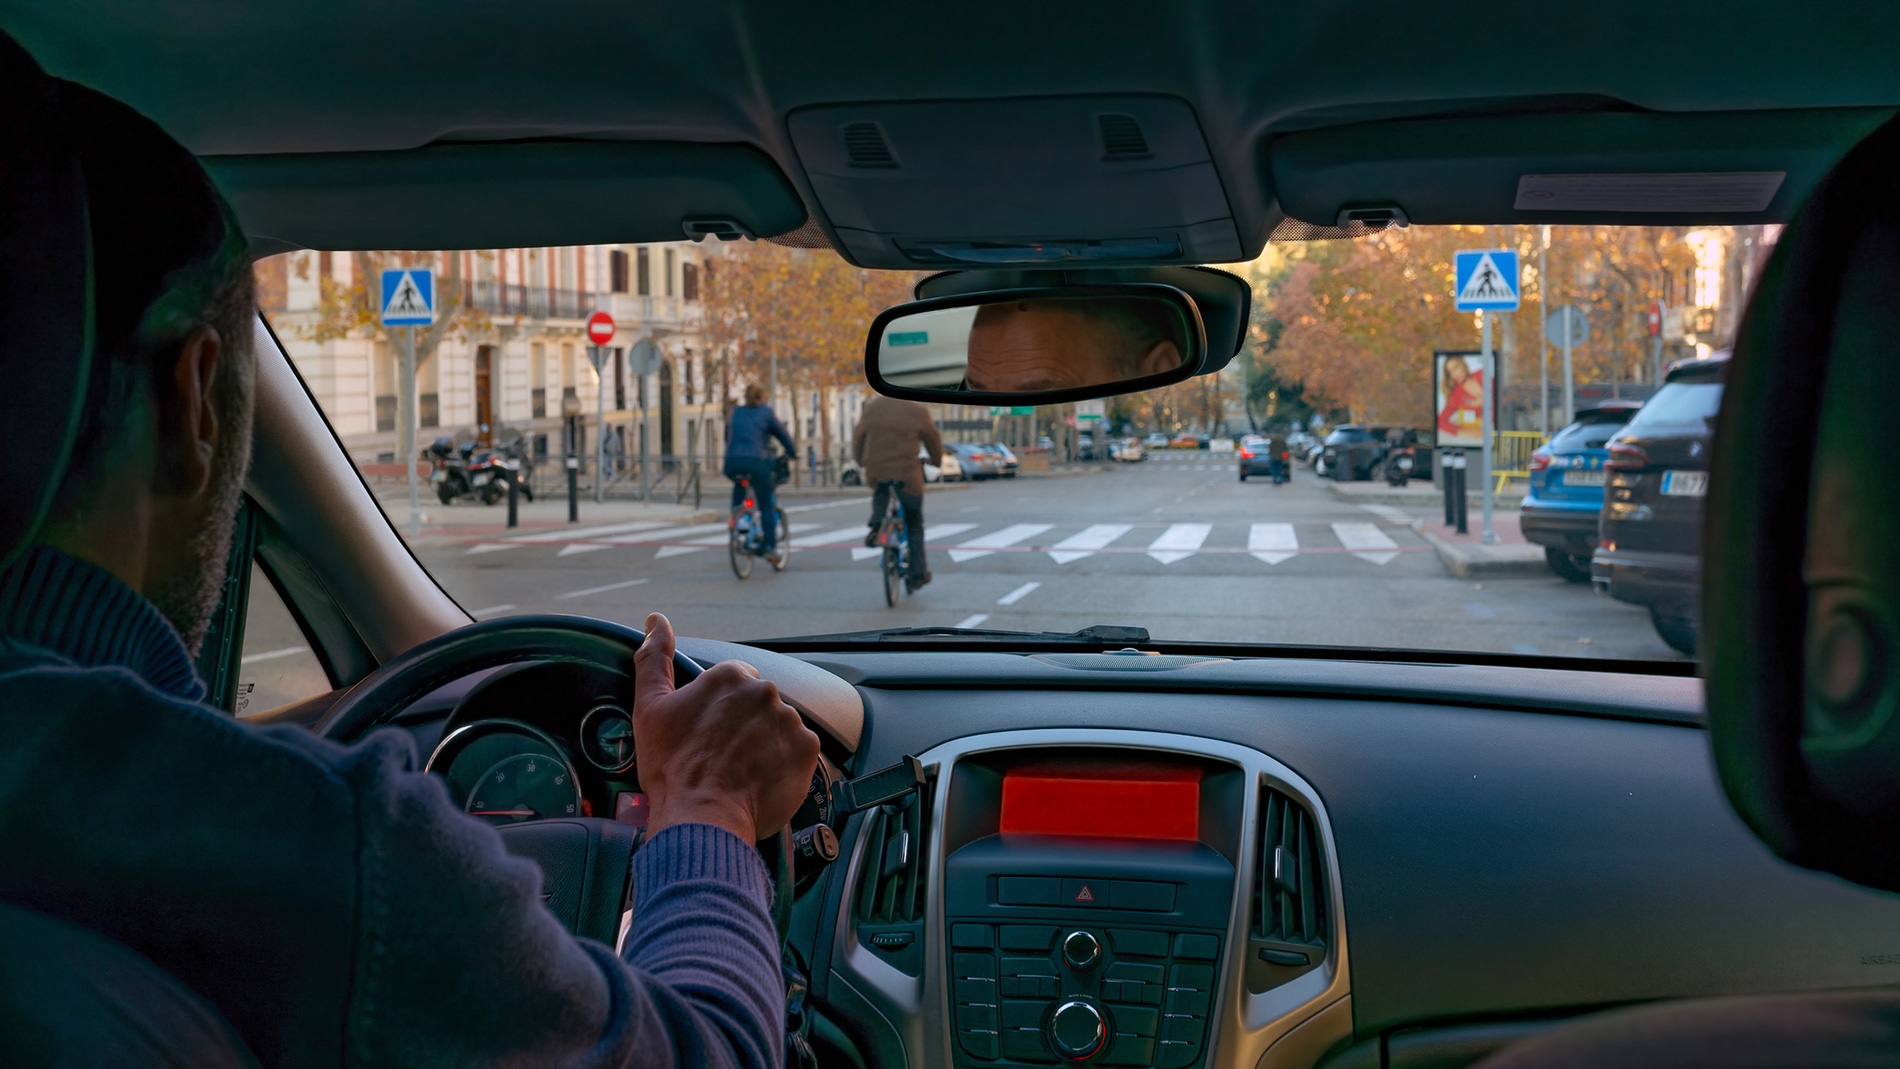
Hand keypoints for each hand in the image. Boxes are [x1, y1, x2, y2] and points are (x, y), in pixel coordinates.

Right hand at [632, 613, 819, 842]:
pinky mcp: (807, 749)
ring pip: (778, 727)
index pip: (733, 683)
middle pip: (757, 704)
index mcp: (730, 675)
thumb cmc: (672, 765)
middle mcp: (765, 691)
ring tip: (741, 770)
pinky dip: (783, 763)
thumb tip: (655, 620)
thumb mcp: (650, 707)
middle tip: (722, 755)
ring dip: (765, 743)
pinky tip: (760, 778)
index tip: (708, 733)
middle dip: (743, 725)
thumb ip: (654, 658)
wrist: (701, 817)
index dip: (719, 711)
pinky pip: (798, 751)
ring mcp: (790, 720)